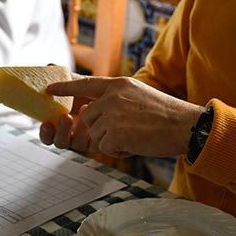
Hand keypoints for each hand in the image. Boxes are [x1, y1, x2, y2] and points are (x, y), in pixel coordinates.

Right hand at [40, 73, 94, 151]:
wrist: (123, 100)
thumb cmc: (100, 92)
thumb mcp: (83, 85)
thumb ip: (66, 80)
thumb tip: (50, 66)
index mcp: (61, 120)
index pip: (48, 133)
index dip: (45, 132)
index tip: (46, 124)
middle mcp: (72, 132)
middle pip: (59, 141)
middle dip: (60, 132)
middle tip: (65, 117)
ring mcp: (86, 138)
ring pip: (76, 144)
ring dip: (79, 129)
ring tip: (85, 108)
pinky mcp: (100, 142)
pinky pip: (94, 144)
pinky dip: (96, 131)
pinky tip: (99, 114)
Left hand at [44, 76, 204, 157]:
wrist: (186, 126)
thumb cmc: (167, 114)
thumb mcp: (139, 95)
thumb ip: (115, 100)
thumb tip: (89, 112)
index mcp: (119, 85)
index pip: (86, 84)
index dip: (65, 86)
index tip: (48, 88)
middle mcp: (113, 97)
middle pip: (89, 119)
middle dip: (103, 130)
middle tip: (130, 130)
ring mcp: (113, 114)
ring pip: (96, 135)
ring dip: (113, 141)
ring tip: (137, 135)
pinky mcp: (115, 132)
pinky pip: (106, 148)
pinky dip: (120, 151)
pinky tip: (137, 143)